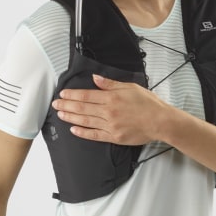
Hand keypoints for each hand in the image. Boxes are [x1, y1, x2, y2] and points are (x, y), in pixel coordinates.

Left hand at [52, 74, 169, 144]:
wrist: (160, 121)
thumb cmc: (148, 103)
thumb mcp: (130, 87)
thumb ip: (111, 84)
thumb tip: (96, 78)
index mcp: (111, 98)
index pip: (86, 95)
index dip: (73, 95)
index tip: (63, 94)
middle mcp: (108, 112)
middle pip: (82, 108)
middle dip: (67, 105)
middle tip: (55, 104)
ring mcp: (110, 125)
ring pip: (85, 121)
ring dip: (71, 117)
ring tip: (60, 115)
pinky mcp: (114, 137)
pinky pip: (94, 135)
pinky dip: (83, 133)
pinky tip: (73, 130)